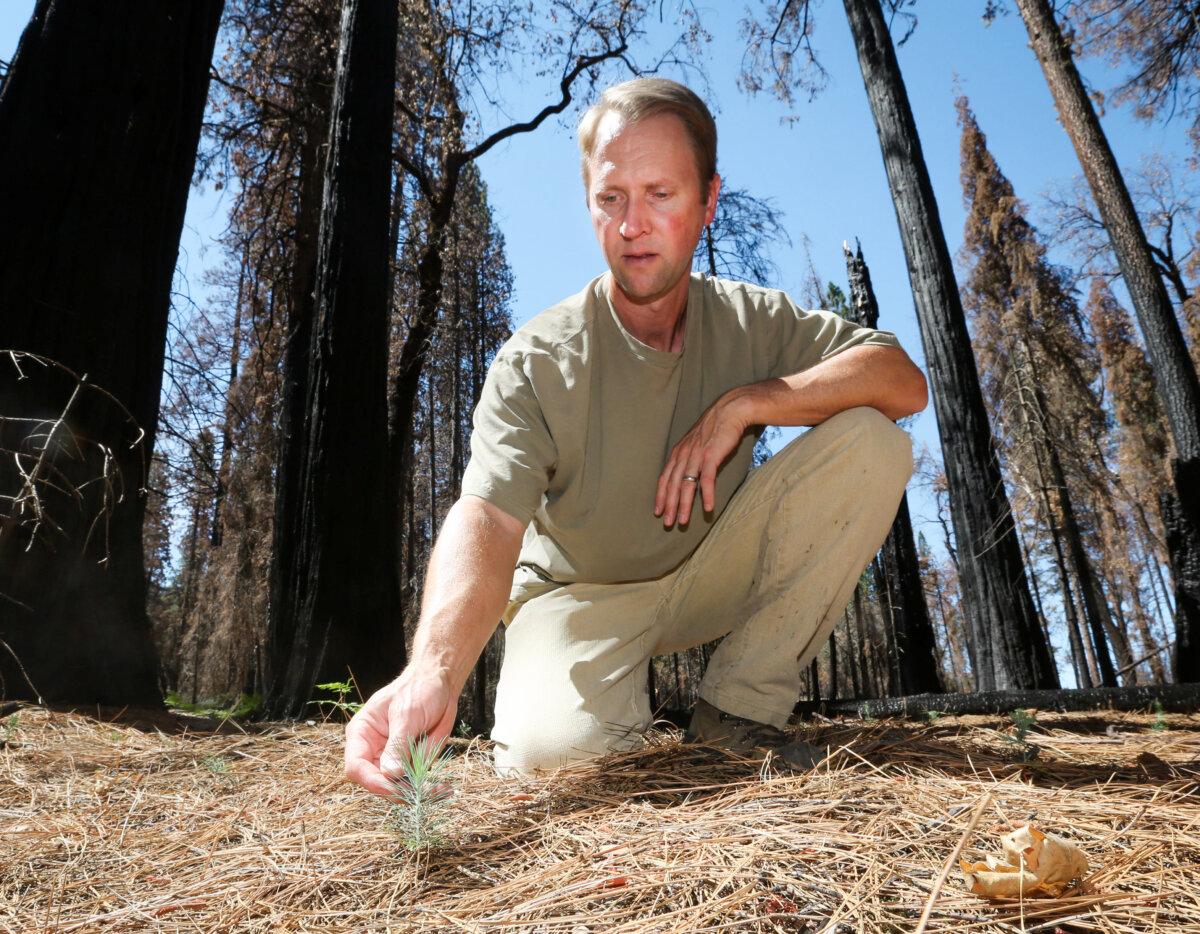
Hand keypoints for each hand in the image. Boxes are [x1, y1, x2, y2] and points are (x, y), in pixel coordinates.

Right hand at [343, 666, 457, 797]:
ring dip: (418, 793)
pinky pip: (416, 784)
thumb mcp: (406, 715)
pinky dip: (429, 789)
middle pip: (377, 783)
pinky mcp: (411, 764)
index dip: (371, 780)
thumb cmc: (418, 690)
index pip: (355, 767)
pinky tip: (444, 788)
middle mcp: (373, 751)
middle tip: (421, 791)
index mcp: (362, 734)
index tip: (392, 786)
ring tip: (441, 790)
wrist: (440, 684)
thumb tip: (390, 774)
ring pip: (397, 788)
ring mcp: (392, 760)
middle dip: (398, 790)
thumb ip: (398, 745)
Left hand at [655, 391, 750, 527]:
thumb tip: (688, 474)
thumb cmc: (715, 428)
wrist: (730, 410)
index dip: (661, 496)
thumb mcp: (696, 443)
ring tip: (682, 521)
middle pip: (673, 485)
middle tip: (668, 523)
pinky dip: (707, 494)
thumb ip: (690, 458)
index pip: (665, 478)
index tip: (658, 511)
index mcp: (678, 452)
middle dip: (669, 505)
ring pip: (687, 485)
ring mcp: (696, 455)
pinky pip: (707, 479)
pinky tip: (708, 508)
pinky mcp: (711, 456)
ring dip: (684, 505)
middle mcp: (684, 455)